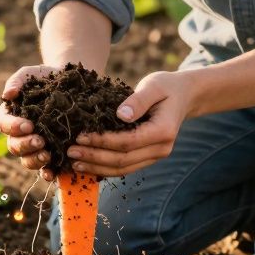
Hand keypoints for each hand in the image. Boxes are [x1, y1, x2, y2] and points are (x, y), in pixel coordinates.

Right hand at [0, 64, 61, 181]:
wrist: (73, 85)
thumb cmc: (47, 78)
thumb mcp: (32, 74)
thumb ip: (17, 80)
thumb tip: (8, 94)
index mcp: (12, 116)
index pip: (4, 125)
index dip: (12, 127)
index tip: (27, 125)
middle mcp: (21, 135)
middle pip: (14, 146)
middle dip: (25, 145)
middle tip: (39, 140)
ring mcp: (36, 146)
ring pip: (27, 160)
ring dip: (34, 160)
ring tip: (47, 155)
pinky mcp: (52, 154)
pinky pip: (45, 169)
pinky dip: (47, 173)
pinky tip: (53, 174)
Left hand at [66, 70, 195, 176]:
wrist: (183, 96)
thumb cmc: (166, 87)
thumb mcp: (153, 85)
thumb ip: (138, 100)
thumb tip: (121, 115)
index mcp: (163, 131)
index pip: (128, 142)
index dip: (102, 141)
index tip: (80, 136)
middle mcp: (162, 149)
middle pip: (123, 160)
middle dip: (94, 158)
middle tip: (70, 152)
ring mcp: (156, 156)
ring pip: (124, 169)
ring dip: (97, 167)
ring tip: (74, 163)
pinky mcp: (149, 157)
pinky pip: (126, 167)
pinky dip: (106, 168)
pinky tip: (88, 166)